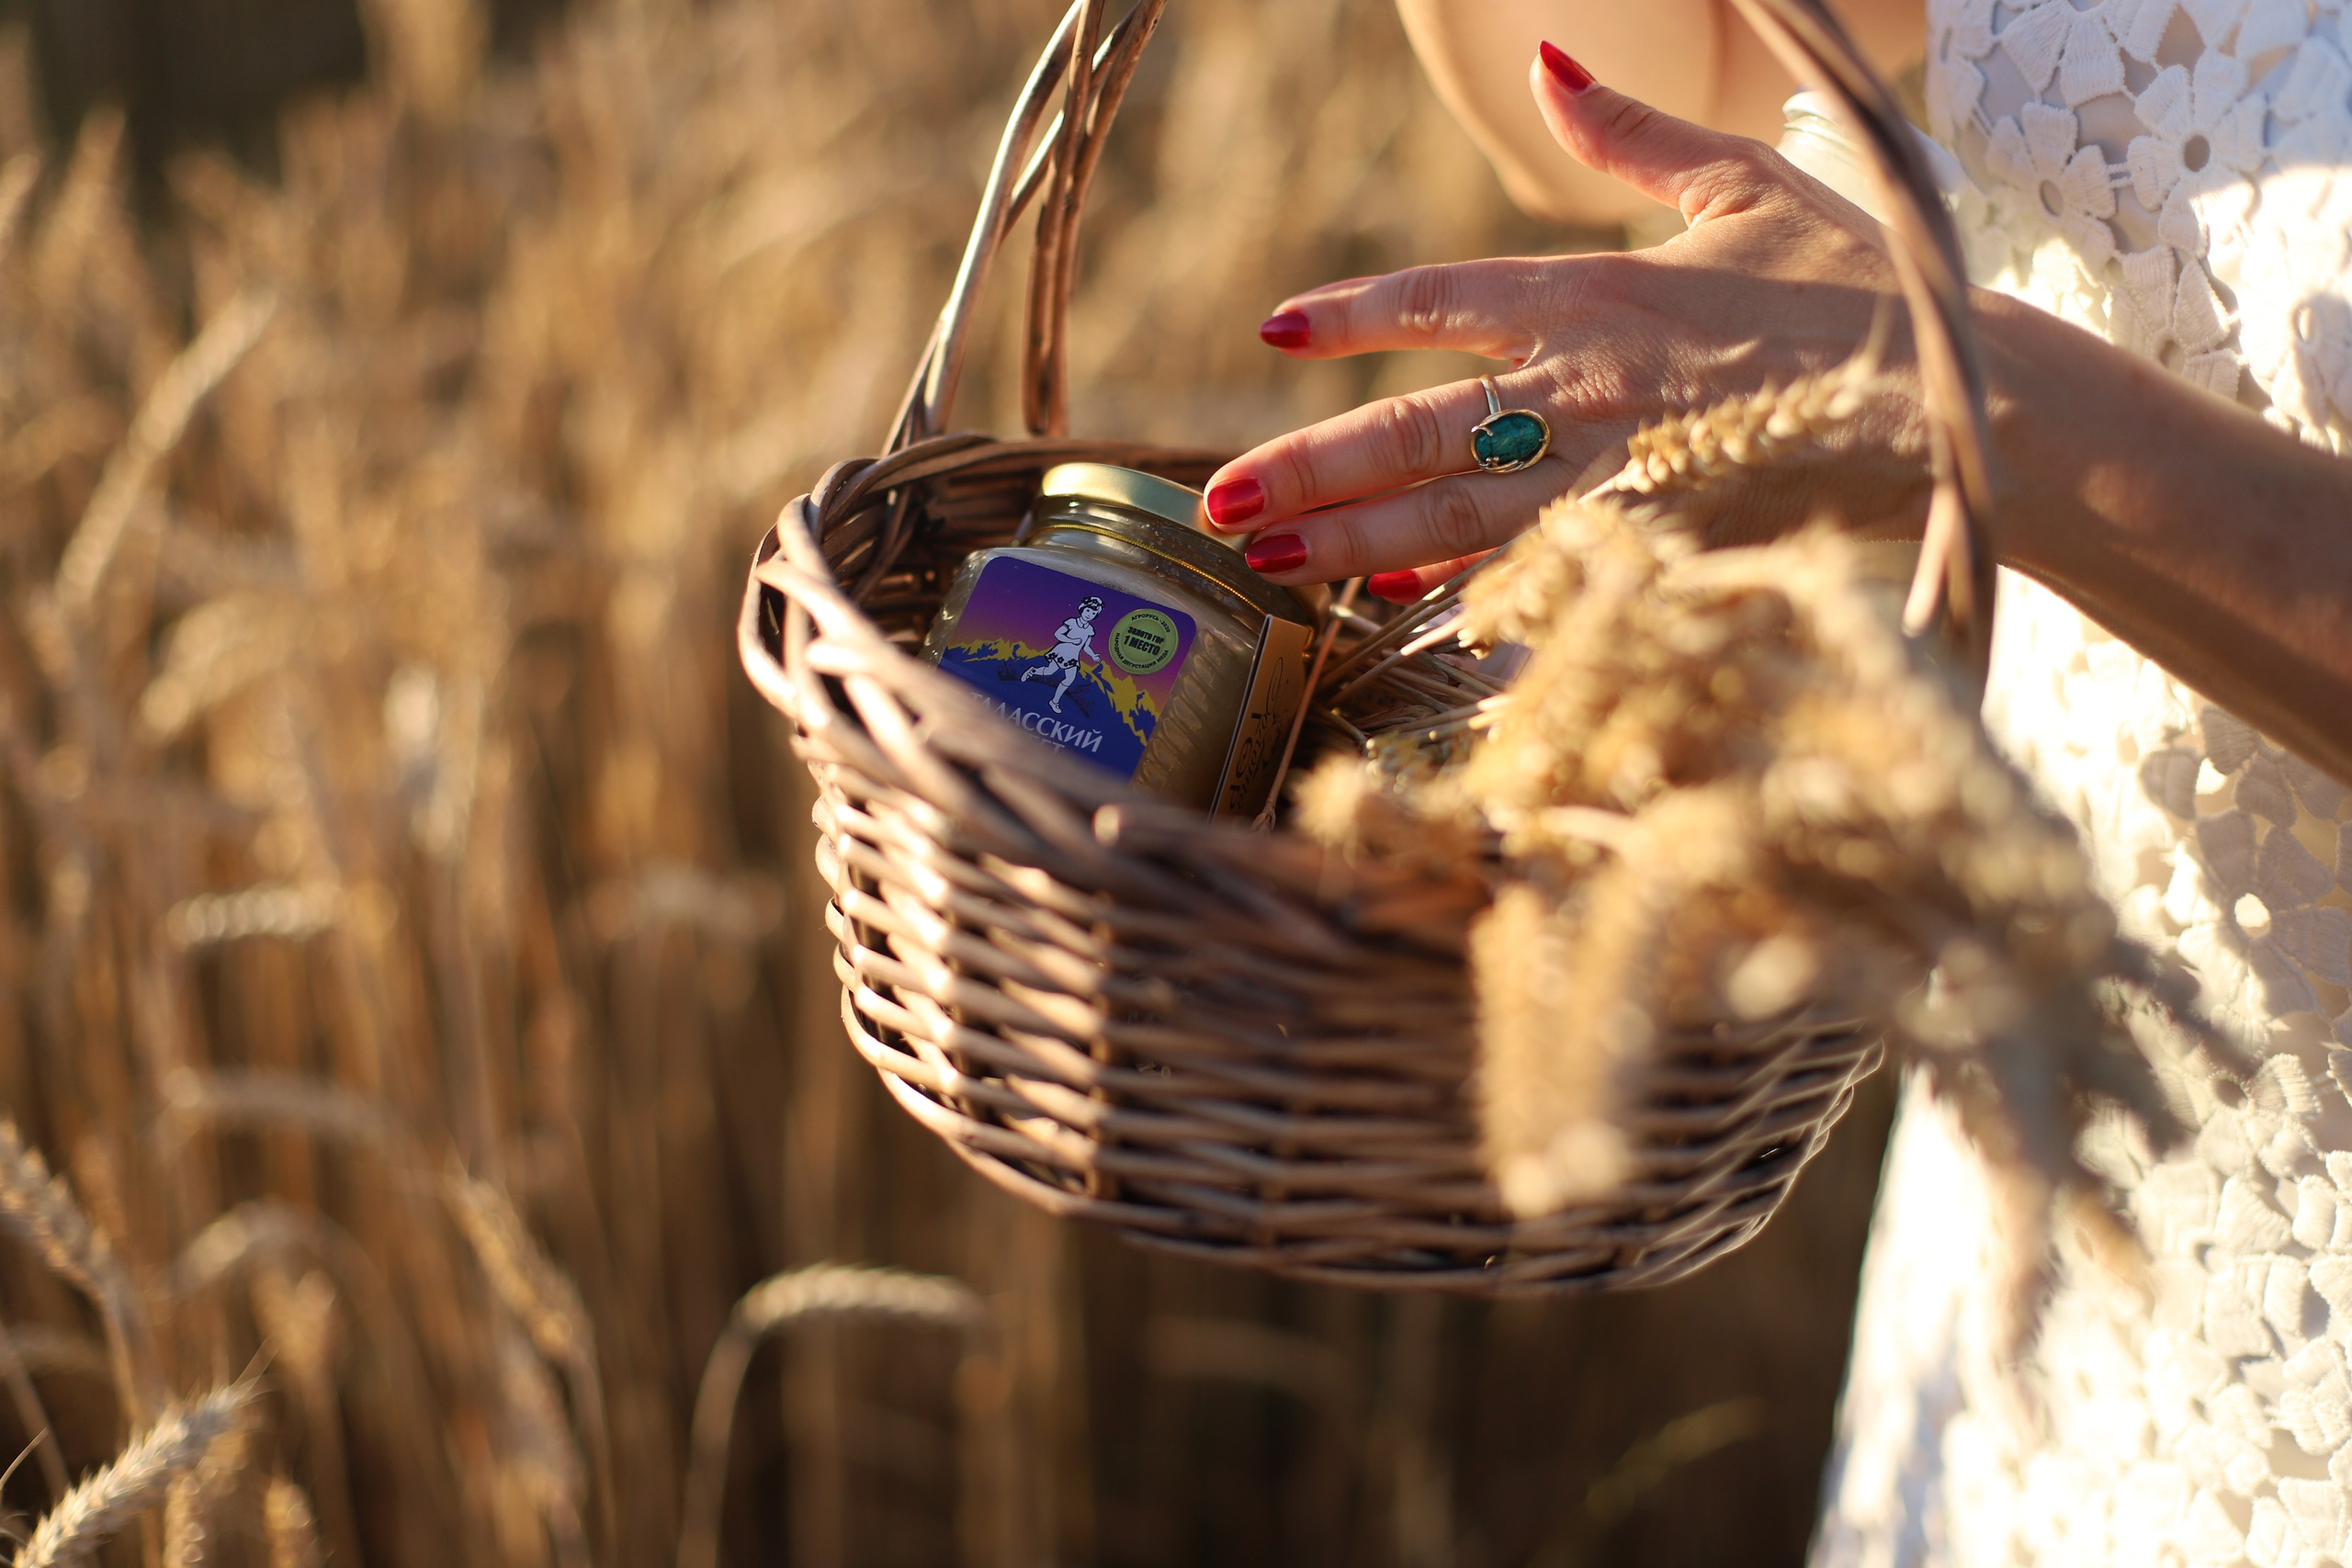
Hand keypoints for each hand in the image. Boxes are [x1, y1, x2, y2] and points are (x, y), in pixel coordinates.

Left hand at [1206, 44, 1932, 599]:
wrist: (1966, 405)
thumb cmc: (1857, 286)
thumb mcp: (1746, 184)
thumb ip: (1633, 134)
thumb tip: (1545, 59)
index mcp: (1602, 292)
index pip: (1445, 298)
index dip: (1353, 313)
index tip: (1274, 327)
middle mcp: (1591, 386)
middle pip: (1421, 427)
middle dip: (1314, 468)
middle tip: (1222, 504)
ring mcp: (1621, 475)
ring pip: (1458, 514)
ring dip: (1355, 540)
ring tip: (1270, 562)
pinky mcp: (1659, 544)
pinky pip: (1539, 573)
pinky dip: (1459, 589)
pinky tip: (1390, 602)